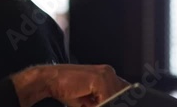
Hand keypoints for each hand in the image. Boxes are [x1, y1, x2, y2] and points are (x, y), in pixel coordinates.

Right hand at [12, 64, 129, 106]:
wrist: (51, 80)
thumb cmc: (68, 90)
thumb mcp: (90, 101)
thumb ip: (104, 103)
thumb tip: (113, 105)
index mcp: (108, 75)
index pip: (125, 92)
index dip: (122, 101)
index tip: (119, 104)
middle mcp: (109, 72)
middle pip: (123, 95)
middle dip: (113, 103)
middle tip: (92, 104)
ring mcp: (105, 74)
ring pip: (115, 99)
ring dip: (104, 104)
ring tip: (88, 103)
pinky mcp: (98, 79)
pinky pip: (107, 99)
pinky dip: (98, 105)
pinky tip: (87, 104)